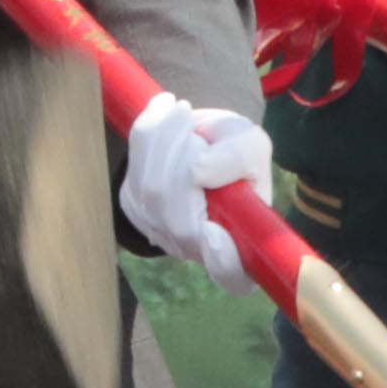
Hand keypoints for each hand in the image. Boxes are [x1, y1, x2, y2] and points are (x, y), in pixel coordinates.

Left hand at [117, 99, 275, 289]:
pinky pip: (134, 169)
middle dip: (184, 161)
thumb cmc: (234, 148)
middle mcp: (198, 249)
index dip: (224, 262)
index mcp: (240, 244)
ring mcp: (162, 232)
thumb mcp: (252, 145)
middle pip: (179, 221)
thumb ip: (238, 159)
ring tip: (182, 111)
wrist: (202, 136)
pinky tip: (164, 114)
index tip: (215, 233)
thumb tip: (199, 173)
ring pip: (152, 190)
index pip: (234, 276)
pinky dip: (149, 134)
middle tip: (196, 126)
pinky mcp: (134, 208)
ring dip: (166, 139)